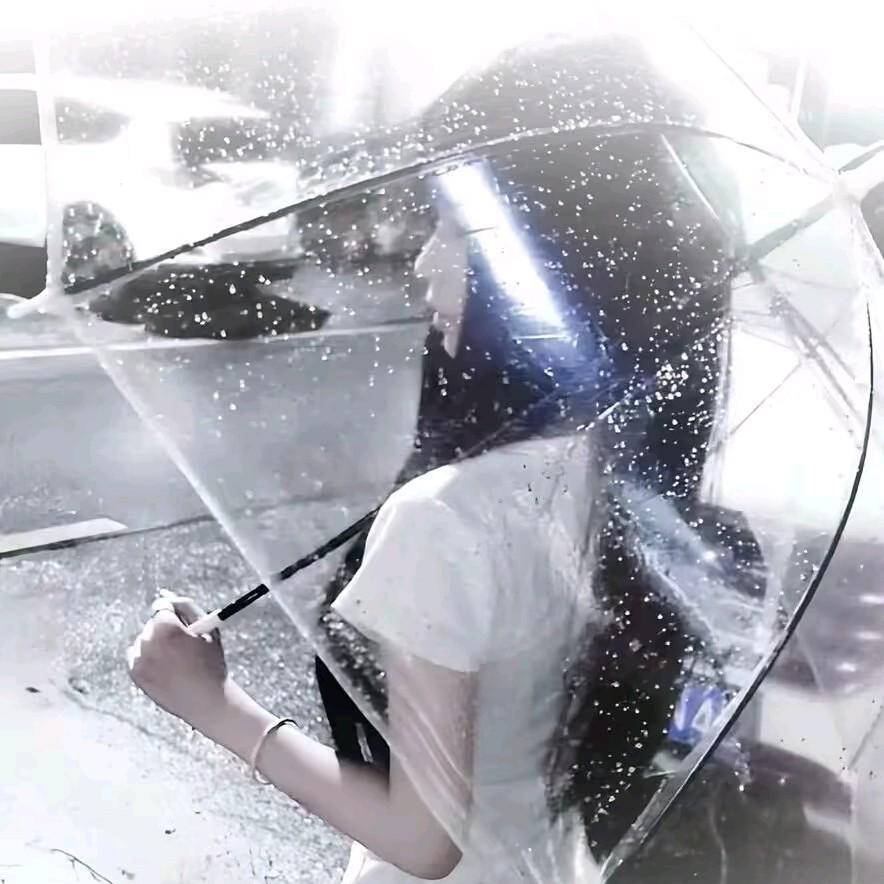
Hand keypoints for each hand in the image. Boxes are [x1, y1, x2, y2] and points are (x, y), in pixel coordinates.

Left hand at [127, 593, 230, 733]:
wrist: (205, 700)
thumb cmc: (210, 663)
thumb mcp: (208, 629)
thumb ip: (187, 606)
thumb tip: (166, 596)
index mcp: (166, 627)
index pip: (162, 606)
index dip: (175, 613)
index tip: (182, 622)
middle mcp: (148, 642)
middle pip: (152, 623)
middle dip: (165, 628)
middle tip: (183, 642)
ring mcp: (140, 659)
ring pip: (143, 640)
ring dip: (156, 643)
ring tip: (175, 657)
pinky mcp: (135, 674)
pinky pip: (136, 656)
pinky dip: (147, 657)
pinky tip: (164, 666)